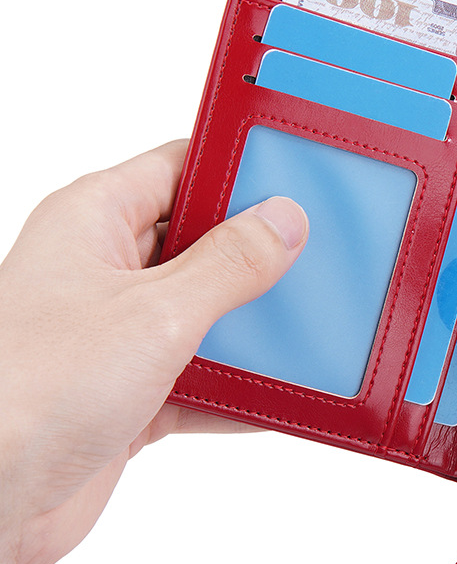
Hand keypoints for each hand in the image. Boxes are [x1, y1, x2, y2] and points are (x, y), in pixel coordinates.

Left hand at [0, 141, 307, 563]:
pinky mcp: (129, 395)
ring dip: (254, 329)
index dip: (238, 172)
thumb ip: (229, 264)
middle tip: (320, 257)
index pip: (180, 168)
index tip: (299, 181)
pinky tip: (282, 395)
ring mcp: (117, 335)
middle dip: (259, 256)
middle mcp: (105, 272)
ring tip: (311, 327)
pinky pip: (201, 379)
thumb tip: (283, 221)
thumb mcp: (156, 313)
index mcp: (94, 221)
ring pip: (206, 314)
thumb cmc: (29, 391)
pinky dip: (239, 389)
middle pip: (201, 243)